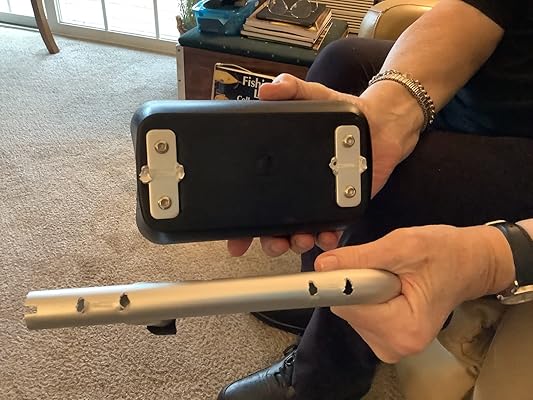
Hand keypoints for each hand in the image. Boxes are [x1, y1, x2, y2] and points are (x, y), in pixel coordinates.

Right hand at [228, 73, 418, 256]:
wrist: (382, 124)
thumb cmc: (345, 113)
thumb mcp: (314, 96)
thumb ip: (291, 90)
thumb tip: (267, 90)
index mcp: (282, 169)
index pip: (254, 201)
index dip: (242, 224)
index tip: (235, 239)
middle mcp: (296, 189)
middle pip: (273, 225)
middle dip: (269, 241)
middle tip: (272, 242)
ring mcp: (317, 201)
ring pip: (298, 233)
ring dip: (295, 242)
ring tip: (300, 239)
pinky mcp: (340, 206)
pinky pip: (328, 229)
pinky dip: (325, 238)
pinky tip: (325, 237)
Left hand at [314, 224, 514, 362]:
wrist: (469, 262)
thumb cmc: (446, 253)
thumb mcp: (403, 246)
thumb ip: (360, 257)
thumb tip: (324, 265)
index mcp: (404, 329)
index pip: (347, 306)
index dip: (345, 281)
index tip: (353, 266)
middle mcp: (397, 346)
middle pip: (347, 310)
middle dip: (359, 284)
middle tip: (388, 270)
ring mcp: (392, 345)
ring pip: (351, 311)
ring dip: (365, 289)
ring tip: (395, 277)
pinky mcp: (387, 337)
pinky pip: (360, 312)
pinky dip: (369, 296)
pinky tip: (391, 287)